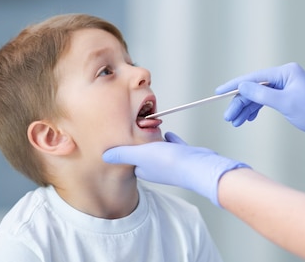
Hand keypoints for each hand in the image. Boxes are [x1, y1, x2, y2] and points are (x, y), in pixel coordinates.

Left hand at [102, 132, 248, 206]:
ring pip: (160, 151)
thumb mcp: (140, 154)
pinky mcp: (185, 157)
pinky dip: (170, 141)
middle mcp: (158, 169)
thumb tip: (105, 156)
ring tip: (150, 134)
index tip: (121, 142)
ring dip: (155, 144)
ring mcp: (173, 163)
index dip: (127, 153)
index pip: (132, 161)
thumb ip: (123, 153)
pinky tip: (169, 135)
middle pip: (146, 157)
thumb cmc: (171, 162)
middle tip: (133, 134)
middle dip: (141, 148)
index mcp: (145, 170)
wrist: (199, 167)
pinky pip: (175, 147)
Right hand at [216, 62, 304, 155]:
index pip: (254, 77)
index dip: (235, 85)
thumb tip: (242, 86)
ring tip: (235, 122)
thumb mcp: (286, 104)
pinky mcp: (288, 97)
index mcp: (286, 72)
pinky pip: (266, 101)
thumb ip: (262, 94)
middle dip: (240, 102)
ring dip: (246, 108)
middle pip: (254, 87)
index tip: (218, 92)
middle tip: (229, 117)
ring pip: (258, 96)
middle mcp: (285, 76)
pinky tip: (248, 118)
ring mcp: (286, 87)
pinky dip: (256, 110)